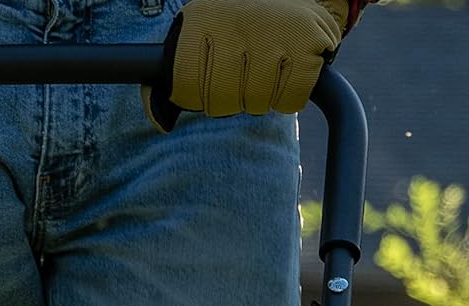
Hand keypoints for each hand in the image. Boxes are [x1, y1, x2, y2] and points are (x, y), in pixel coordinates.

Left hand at [145, 0, 346, 130]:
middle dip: (231, 97)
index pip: (185, 89)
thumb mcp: (201, 34)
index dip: (199, 95)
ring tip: (267, 64)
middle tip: (242, 71)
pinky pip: (289, 100)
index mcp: (202, 21)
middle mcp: (234, 25)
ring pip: (255, 103)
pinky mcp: (306, 44)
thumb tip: (161, 122)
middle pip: (220, 103)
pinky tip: (288, 67)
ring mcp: (272, 35)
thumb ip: (177, 75)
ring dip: (261, 96)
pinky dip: (289, 95)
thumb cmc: (240, 22)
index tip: (210, 78)